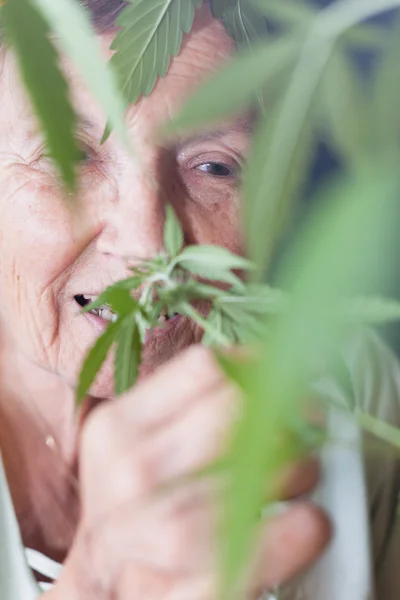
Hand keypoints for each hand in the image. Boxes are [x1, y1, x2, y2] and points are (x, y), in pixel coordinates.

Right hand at [51, 346, 329, 599]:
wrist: (109, 584)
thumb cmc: (134, 505)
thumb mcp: (135, 441)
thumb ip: (186, 400)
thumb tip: (261, 363)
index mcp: (118, 429)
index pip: (204, 369)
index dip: (259, 367)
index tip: (284, 374)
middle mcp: (133, 476)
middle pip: (238, 412)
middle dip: (289, 411)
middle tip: (308, 420)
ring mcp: (164, 534)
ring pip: (264, 470)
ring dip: (301, 467)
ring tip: (301, 472)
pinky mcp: (199, 586)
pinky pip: (280, 539)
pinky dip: (306, 525)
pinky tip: (304, 520)